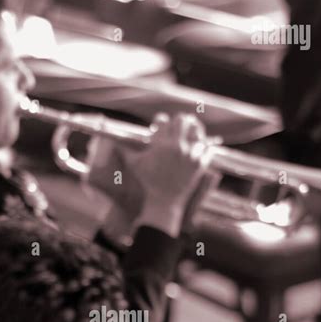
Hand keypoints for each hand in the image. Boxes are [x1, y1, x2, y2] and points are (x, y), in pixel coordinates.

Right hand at [86, 112, 209, 219]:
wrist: (164, 202)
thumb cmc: (147, 182)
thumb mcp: (134, 165)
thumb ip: (125, 151)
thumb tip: (113, 144)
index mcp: (160, 143)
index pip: (162, 120)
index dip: (160, 121)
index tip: (159, 127)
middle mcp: (176, 146)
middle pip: (182, 120)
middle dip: (178, 122)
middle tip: (177, 126)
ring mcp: (190, 154)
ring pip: (198, 130)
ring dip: (194, 129)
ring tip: (191, 133)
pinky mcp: (199, 163)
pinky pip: (207, 147)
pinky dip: (204, 145)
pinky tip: (199, 147)